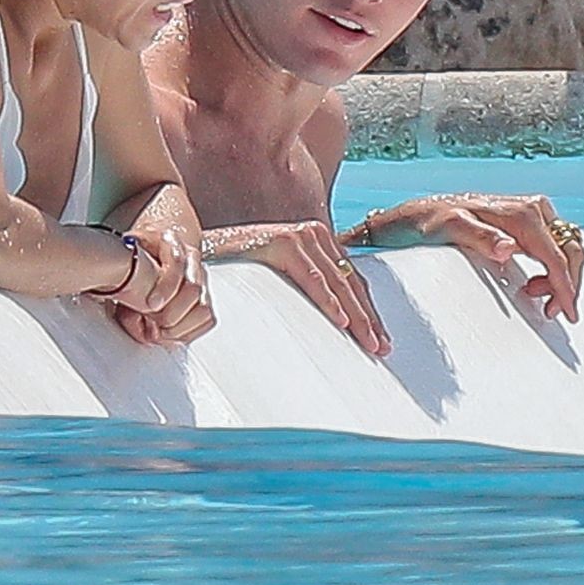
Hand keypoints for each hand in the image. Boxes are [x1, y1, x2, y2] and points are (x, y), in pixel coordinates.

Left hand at [111, 226, 213, 347]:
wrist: (154, 247)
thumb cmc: (136, 256)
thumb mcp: (125, 262)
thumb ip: (126, 286)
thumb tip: (135, 319)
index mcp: (170, 241)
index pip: (177, 262)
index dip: (165, 287)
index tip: (150, 305)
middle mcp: (190, 260)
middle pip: (194, 289)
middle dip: (172, 313)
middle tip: (153, 325)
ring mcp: (201, 278)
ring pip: (203, 307)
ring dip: (181, 327)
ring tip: (160, 333)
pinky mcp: (205, 296)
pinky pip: (207, 319)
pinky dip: (189, 332)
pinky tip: (171, 335)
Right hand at [219, 221, 389, 356]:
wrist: (202, 248)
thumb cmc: (238, 268)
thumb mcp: (281, 275)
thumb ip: (306, 284)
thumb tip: (337, 320)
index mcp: (319, 241)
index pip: (351, 281)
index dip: (369, 312)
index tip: (381, 341)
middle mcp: (314, 235)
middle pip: (350, 283)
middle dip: (369, 319)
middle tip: (382, 349)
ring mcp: (299, 236)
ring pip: (337, 283)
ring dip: (357, 316)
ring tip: (369, 343)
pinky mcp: (282, 243)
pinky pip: (312, 279)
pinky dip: (329, 302)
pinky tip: (342, 322)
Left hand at [393, 194, 583, 323]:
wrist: (421, 214)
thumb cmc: (432, 221)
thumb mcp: (451, 229)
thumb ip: (481, 238)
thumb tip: (508, 248)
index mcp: (521, 213)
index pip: (556, 255)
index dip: (566, 286)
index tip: (568, 311)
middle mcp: (532, 209)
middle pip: (571, 250)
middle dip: (566, 283)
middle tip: (550, 310)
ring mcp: (531, 215)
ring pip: (566, 249)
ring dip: (560, 277)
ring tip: (535, 295)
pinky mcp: (527, 224)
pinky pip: (554, 248)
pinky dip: (552, 269)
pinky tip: (532, 284)